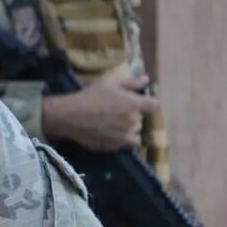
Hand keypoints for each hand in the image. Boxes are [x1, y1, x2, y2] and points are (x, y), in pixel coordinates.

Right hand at [42, 75, 159, 150]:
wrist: (70, 116)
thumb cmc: (90, 96)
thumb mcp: (109, 83)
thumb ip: (131, 82)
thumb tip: (147, 79)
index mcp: (135, 104)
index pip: (155, 106)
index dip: (149, 105)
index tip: (141, 104)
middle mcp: (134, 121)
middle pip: (142, 120)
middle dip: (134, 116)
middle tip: (118, 112)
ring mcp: (126, 135)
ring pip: (136, 133)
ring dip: (129, 129)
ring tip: (113, 124)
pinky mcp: (117, 146)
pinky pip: (128, 144)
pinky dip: (123, 139)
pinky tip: (110, 133)